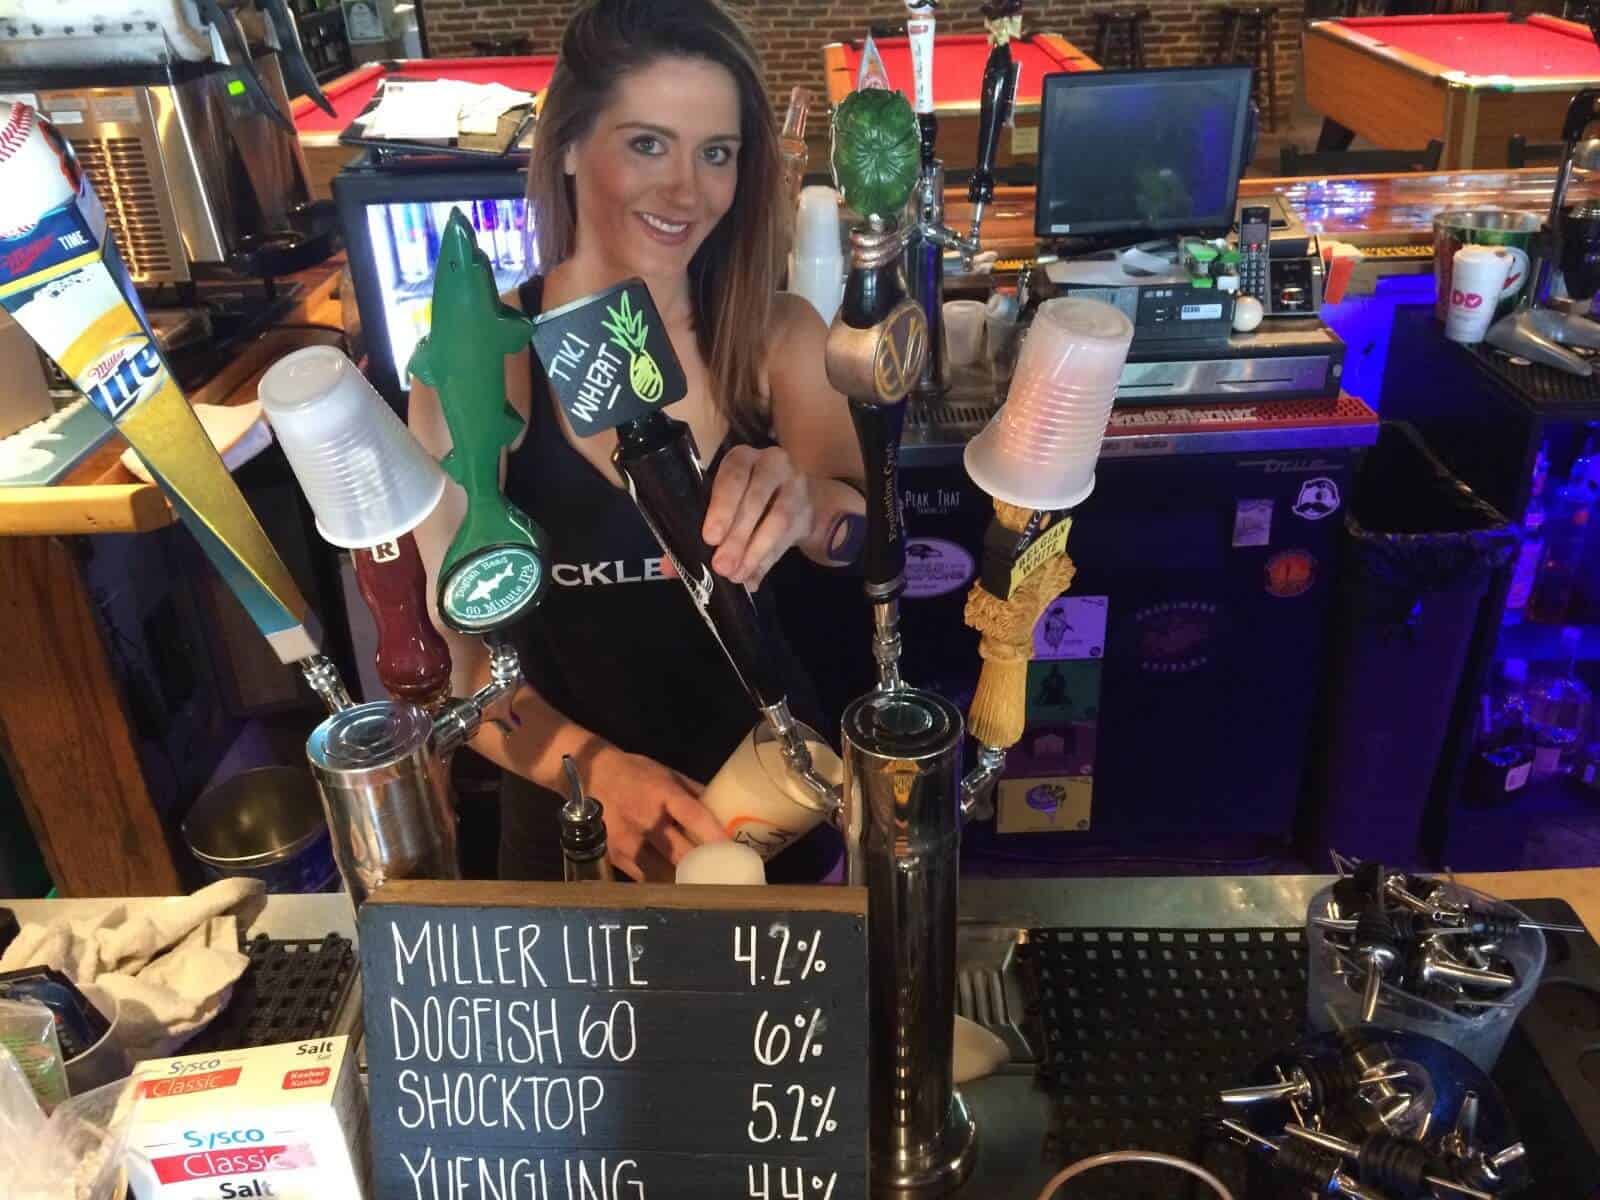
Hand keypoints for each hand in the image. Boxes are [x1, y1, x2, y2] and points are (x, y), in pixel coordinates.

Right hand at [586, 747, 726, 881]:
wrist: (590, 775)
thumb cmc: (635, 773)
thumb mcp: (668, 774)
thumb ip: (695, 794)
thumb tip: (726, 812)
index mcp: (663, 793)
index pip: (694, 816)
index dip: (715, 836)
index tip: (734, 853)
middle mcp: (646, 819)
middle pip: (680, 854)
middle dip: (704, 869)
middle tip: (726, 882)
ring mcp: (628, 841)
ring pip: (663, 874)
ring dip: (684, 883)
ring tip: (705, 892)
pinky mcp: (615, 858)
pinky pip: (645, 879)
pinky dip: (663, 886)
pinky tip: (677, 892)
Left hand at [702, 445, 813, 588]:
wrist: (797, 500)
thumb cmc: (747, 501)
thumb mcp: (724, 507)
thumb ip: (696, 531)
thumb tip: (668, 567)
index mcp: (742, 458)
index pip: (733, 476)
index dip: (722, 506)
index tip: (710, 538)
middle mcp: (772, 463)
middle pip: (755, 498)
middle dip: (737, 536)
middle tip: (721, 566)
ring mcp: (795, 484)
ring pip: (777, 518)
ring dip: (754, 551)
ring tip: (736, 574)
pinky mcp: (807, 509)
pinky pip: (788, 537)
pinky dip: (768, 559)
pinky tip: (753, 575)